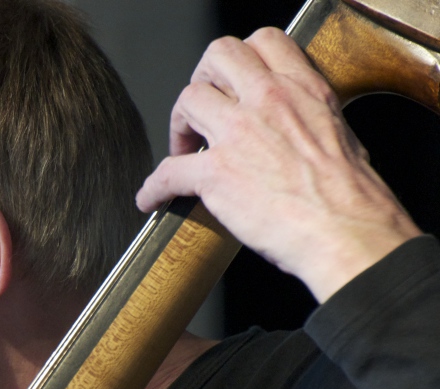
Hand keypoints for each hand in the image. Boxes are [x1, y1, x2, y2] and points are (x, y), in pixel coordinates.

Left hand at [135, 28, 421, 301]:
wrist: (346, 232)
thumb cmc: (353, 197)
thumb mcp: (340, 135)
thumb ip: (307, 120)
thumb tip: (292, 131)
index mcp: (302, 90)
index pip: (263, 42)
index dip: (239, 62)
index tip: (232, 87)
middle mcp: (268, 101)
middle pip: (217, 57)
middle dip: (203, 80)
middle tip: (201, 112)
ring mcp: (238, 135)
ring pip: (187, 100)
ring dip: (178, 126)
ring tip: (184, 152)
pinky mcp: (216, 174)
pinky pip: (166, 172)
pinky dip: (153, 188)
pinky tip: (150, 199)